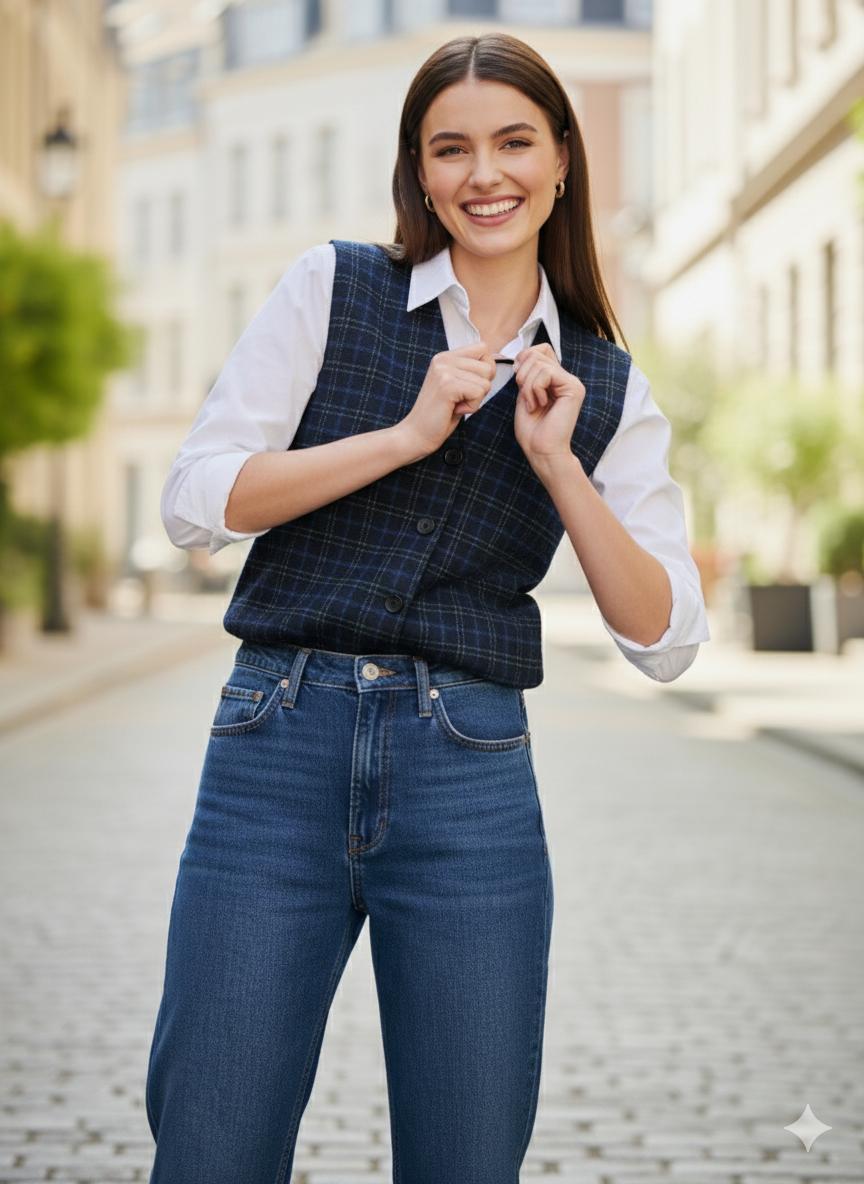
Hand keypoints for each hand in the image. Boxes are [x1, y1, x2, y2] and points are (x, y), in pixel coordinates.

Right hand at [399, 342, 495, 456]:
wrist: (417, 434)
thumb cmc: (440, 414)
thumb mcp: (457, 385)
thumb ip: (470, 371)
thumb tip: (495, 362)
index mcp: (445, 356)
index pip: (483, 348)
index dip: (485, 370)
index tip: (467, 387)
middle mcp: (444, 358)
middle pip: (488, 367)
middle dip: (481, 388)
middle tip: (459, 399)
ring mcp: (444, 370)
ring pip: (485, 382)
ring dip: (475, 399)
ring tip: (455, 404)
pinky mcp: (447, 385)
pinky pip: (479, 392)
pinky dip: (472, 407)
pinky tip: (455, 410)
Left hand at [512, 343, 585, 468]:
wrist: (542, 451)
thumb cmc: (532, 430)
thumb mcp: (524, 394)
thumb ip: (527, 374)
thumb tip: (524, 354)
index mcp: (555, 379)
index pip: (540, 349)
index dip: (524, 359)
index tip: (519, 382)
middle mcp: (566, 378)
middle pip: (538, 352)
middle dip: (523, 373)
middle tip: (526, 397)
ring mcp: (572, 382)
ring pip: (539, 362)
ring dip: (527, 385)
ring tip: (533, 404)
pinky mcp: (573, 388)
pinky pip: (546, 372)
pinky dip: (534, 388)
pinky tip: (539, 404)